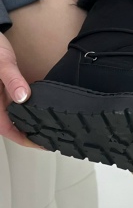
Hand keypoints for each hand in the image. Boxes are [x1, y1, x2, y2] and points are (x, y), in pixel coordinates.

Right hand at [0, 32, 45, 148]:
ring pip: (16, 118)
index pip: (7, 129)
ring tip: (50, 129)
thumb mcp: (2, 63)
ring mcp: (1, 99)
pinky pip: (18, 106)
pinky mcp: (7, 91)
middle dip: (30, 135)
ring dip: (31, 125)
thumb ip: (12, 80)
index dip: (24, 139)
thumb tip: (23, 96)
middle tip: (51, 138)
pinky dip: (30, 111)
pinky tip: (43, 111)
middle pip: (12, 127)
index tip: (42, 144)